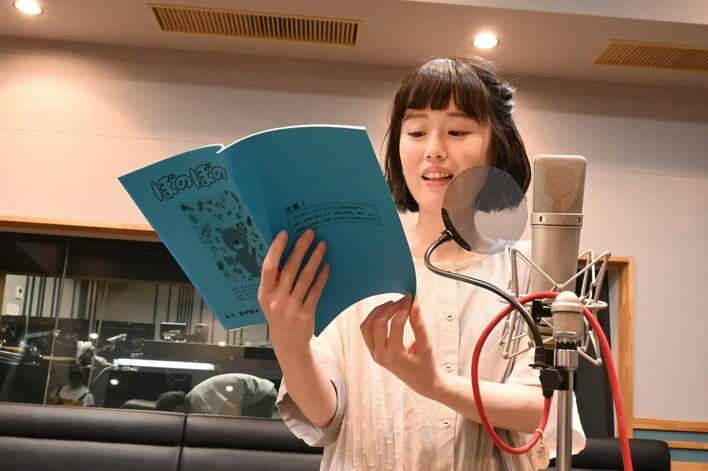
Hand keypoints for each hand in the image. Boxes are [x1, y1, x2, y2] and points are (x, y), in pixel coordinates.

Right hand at [258, 229, 329, 353]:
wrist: (288, 343)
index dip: (276, 249)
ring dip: (315, 259)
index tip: (285, 233)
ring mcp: (291, 308)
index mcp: (264, 293)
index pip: (268, 267)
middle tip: (310, 233)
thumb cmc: (278, 314)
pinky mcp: (306, 314)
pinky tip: (327, 266)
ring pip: (305, 278)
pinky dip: (322, 278)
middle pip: (290, 268)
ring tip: (322, 245)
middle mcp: (276, 300)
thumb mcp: (269, 299)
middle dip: (301, 248)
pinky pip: (316, 291)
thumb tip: (285, 252)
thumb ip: (274, 281)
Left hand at [360, 293, 441, 398]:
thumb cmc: (427, 364)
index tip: (410, 297)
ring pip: (366, 327)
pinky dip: (374, 319)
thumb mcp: (427, 345)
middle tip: (402, 300)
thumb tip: (414, 303)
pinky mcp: (373, 352)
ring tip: (392, 304)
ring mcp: (375, 354)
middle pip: (377, 324)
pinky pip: (366, 332)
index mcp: (395, 356)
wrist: (423, 382)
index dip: (403, 308)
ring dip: (377, 312)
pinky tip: (387, 313)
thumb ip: (419, 324)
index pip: (396, 325)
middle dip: (389, 308)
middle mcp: (381, 356)